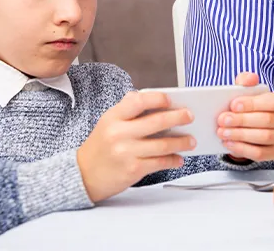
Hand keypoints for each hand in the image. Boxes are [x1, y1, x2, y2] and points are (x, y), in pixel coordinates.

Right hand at [77, 92, 194, 202]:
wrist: (82, 175)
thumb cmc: (101, 145)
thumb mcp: (108, 122)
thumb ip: (128, 110)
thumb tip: (156, 98)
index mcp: (113, 117)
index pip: (138, 101)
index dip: (158, 99)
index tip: (171, 100)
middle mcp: (119, 133)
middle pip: (157, 122)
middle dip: (179, 117)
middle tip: (190, 116)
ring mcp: (126, 152)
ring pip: (163, 144)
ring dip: (181, 142)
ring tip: (191, 141)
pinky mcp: (132, 170)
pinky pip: (160, 162)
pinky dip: (173, 160)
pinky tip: (179, 158)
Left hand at [216, 72, 273, 161]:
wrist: (256, 126)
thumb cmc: (253, 106)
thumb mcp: (249, 91)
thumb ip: (247, 81)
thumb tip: (248, 79)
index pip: (273, 102)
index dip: (253, 104)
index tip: (233, 105)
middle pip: (267, 120)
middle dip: (242, 120)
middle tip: (223, 120)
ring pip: (264, 137)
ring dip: (240, 135)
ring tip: (222, 132)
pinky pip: (260, 153)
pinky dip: (242, 148)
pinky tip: (228, 143)